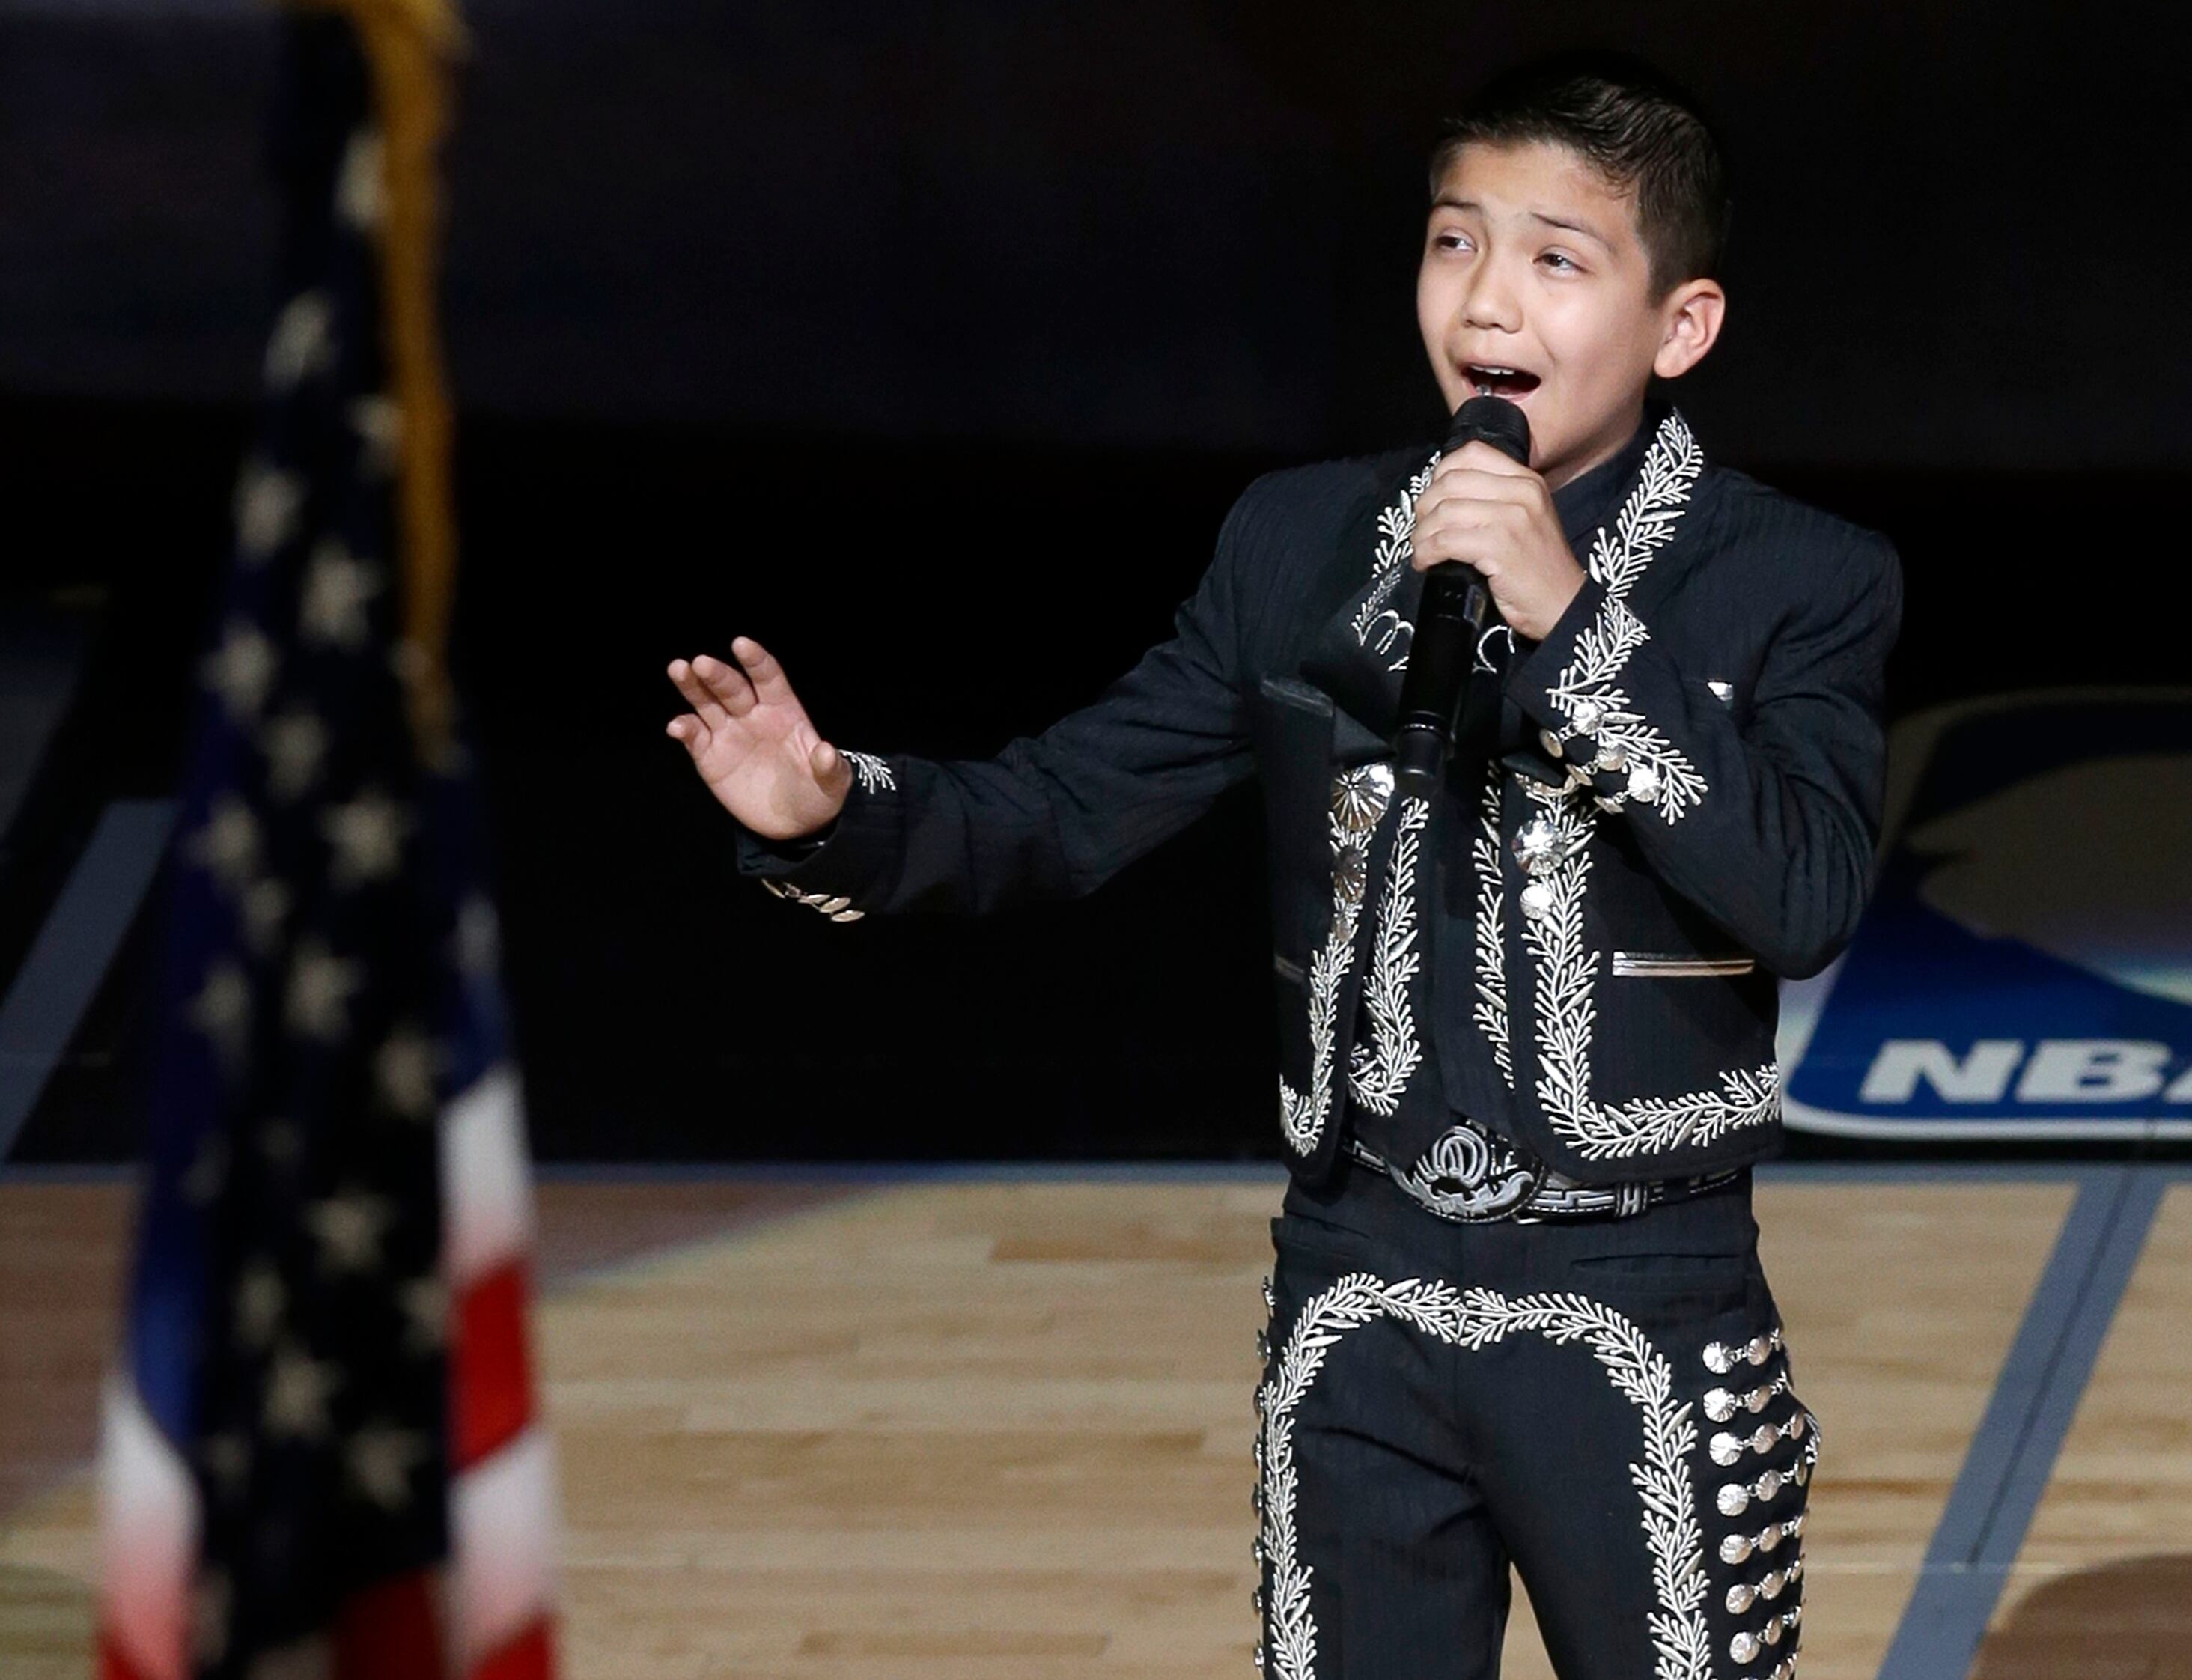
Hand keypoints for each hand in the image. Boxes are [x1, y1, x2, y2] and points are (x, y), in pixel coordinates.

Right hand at [665, 637, 851, 839]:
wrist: (794, 823)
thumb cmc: (817, 793)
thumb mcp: (833, 783)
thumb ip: (830, 767)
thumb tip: (826, 752)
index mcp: (783, 711)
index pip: (768, 678)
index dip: (756, 661)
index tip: (741, 644)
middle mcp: (753, 714)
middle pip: (732, 687)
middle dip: (717, 674)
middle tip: (701, 663)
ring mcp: (729, 733)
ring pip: (706, 703)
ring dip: (691, 686)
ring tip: (678, 668)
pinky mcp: (710, 756)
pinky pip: (694, 737)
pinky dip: (684, 729)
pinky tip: (677, 726)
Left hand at [1408, 440, 1586, 641]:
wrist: (1564, 604)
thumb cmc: (1538, 568)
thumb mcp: (1526, 518)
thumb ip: (1495, 498)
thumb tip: (1442, 493)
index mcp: (1527, 480)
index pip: (1473, 453)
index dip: (1441, 473)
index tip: (1433, 498)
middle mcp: (1522, 492)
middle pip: (1451, 482)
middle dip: (1425, 507)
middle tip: (1422, 530)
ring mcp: (1512, 518)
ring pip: (1444, 512)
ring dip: (1422, 534)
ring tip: (1422, 550)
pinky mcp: (1499, 546)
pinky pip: (1445, 541)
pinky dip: (1426, 552)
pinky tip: (1426, 563)